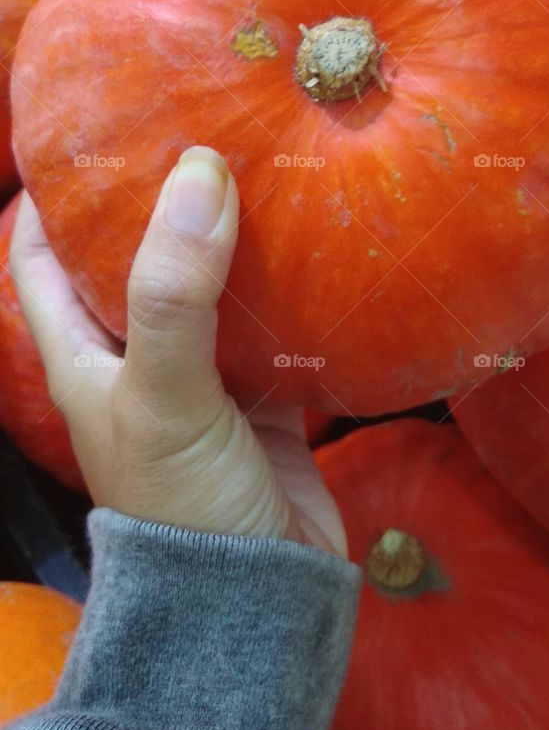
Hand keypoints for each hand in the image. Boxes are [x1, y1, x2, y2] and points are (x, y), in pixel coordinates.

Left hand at [9, 146, 346, 556]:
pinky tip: (323, 242)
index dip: (55, 196)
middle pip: (139, 258)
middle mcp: (140, 357)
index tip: (91, 130)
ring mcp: (206, 374)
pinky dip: (295, 283)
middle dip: (163, 200)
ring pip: (214, 285)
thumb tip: (198, 174)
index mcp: (86, 354)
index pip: (43, 259)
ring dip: (235, 235)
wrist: (260, 600)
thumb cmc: (182, 506)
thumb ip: (171, 293)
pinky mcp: (266, 392)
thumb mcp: (161, 396)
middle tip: (203, 129)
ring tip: (268, 166)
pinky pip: (277, 321)